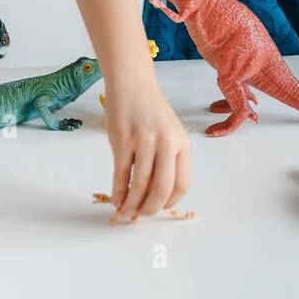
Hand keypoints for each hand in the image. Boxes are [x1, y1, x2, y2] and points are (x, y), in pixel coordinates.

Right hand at [103, 79, 190, 219]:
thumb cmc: (150, 110)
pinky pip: (121, 174)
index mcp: (182, 144)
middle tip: (141, 215)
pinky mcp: (123, 141)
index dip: (170, 202)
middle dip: (151, 208)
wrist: (132, 84)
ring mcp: (145, 142)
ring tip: (126, 210)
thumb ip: (167, 160)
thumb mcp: (169, 133)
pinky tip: (116, 199)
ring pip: (140, 184)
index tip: (160, 208)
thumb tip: (156, 195)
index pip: (182, 184)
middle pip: (162, 188)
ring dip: (132, 203)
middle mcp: (167, 143)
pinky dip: (118, 192)